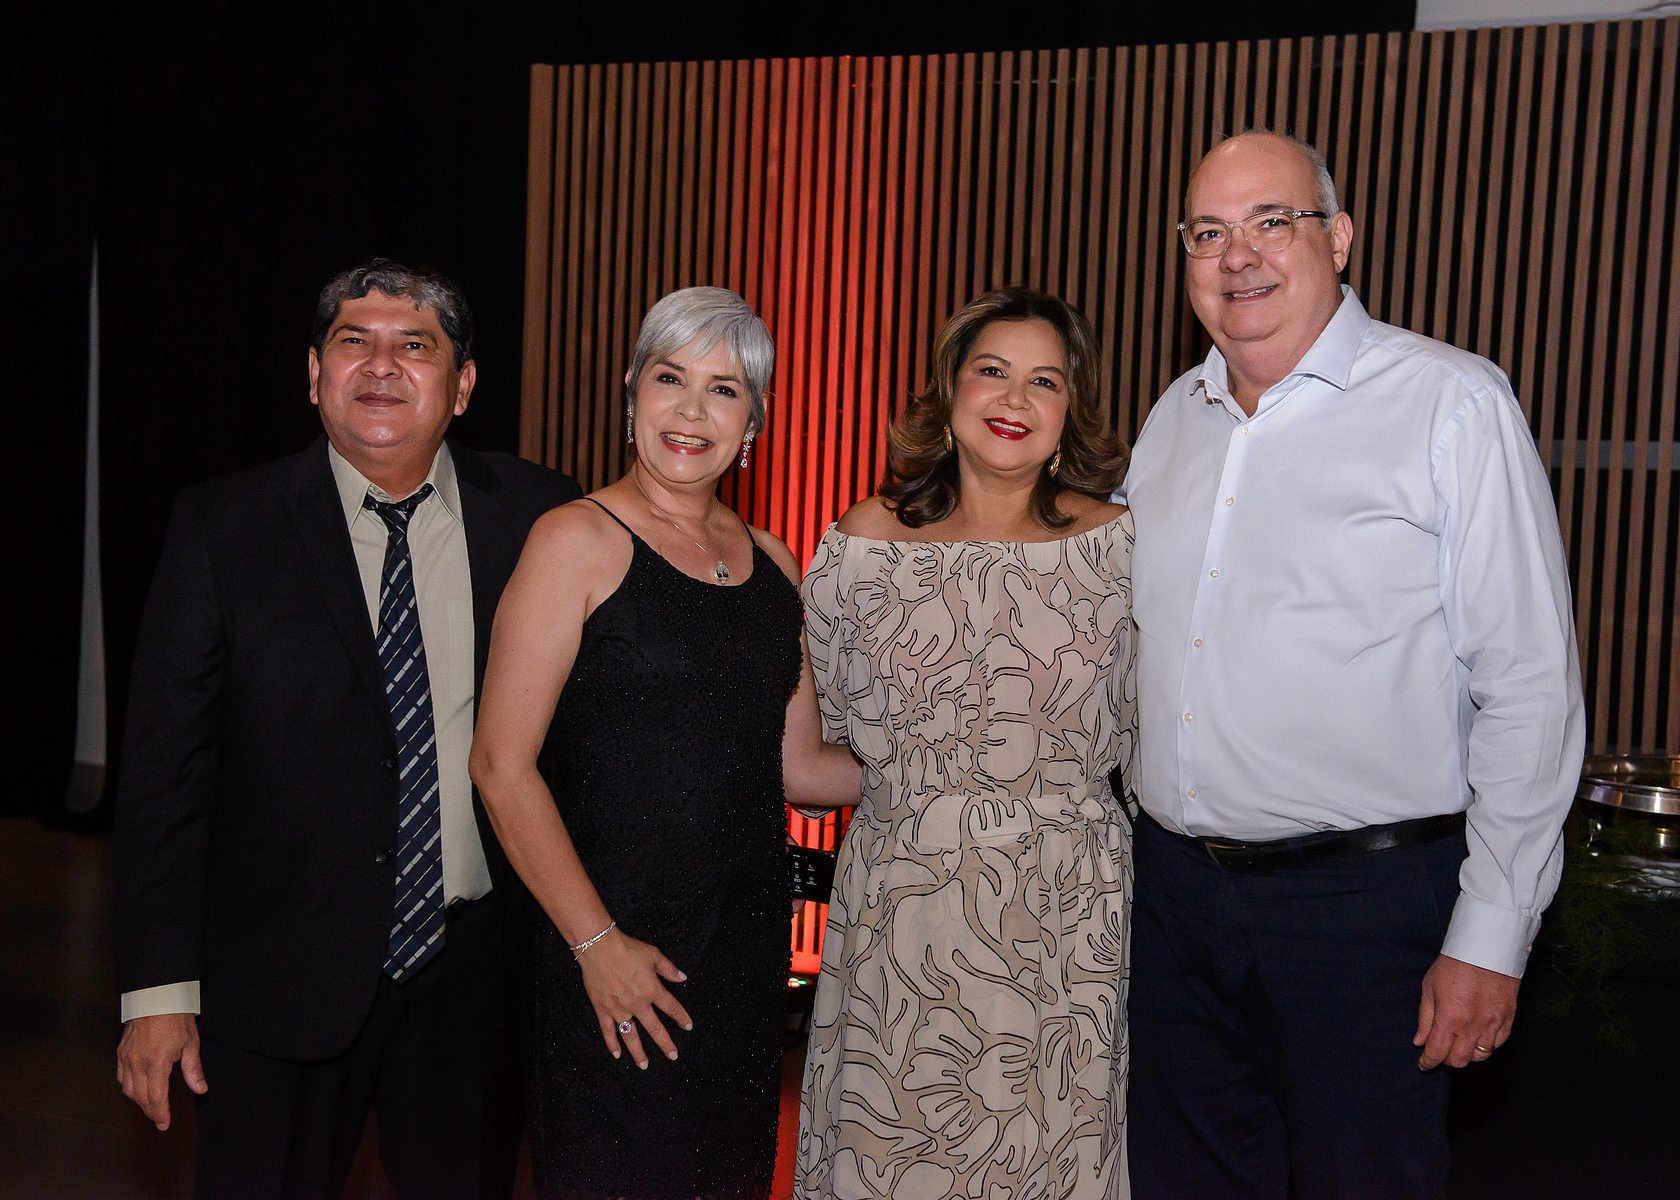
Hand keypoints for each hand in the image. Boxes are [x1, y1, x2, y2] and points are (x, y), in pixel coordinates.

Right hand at [117, 1012, 206, 1129]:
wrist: (155, 997)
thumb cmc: (176, 1018)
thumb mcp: (191, 1043)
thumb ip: (194, 1069)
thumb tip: (201, 1090)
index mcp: (156, 1063)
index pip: (156, 1097)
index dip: (160, 1113)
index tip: (164, 1124)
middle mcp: (137, 1064)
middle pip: (140, 1097)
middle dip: (150, 1110)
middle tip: (159, 1120)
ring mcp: (125, 1058)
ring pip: (127, 1089)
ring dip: (139, 1101)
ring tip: (151, 1108)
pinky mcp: (120, 1053)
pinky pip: (121, 1077)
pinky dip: (129, 1088)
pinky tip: (137, 1090)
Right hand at [576, 929, 692, 1068]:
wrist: (600, 948)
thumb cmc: (627, 949)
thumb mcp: (653, 955)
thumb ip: (668, 969)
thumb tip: (682, 978)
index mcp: (652, 990)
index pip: (671, 1007)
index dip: (681, 1017)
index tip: (688, 1026)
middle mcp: (637, 1004)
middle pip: (654, 1028)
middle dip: (665, 1043)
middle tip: (672, 1055)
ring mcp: (619, 1009)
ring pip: (631, 1036)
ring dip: (638, 1052)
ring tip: (644, 1065)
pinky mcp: (603, 1009)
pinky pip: (608, 1031)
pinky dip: (612, 1044)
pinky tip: (617, 1055)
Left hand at [1414, 954, 1518, 1068]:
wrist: (1486, 949)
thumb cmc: (1453, 965)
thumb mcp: (1430, 988)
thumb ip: (1425, 1018)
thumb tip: (1420, 1041)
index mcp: (1450, 1019)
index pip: (1437, 1052)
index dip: (1428, 1062)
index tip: (1424, 1064)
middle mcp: (1473, 1027)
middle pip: (1460, 1060)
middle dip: (1447, 1059)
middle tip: (1441, 1050)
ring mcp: (1493, 1024)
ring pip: (1481, 1056)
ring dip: (1468, 1054)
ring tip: (1460, 1043)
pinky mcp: (1509, 1019)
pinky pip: (1498, 1044)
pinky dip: (1487, 1045)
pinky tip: (1478, 1037)